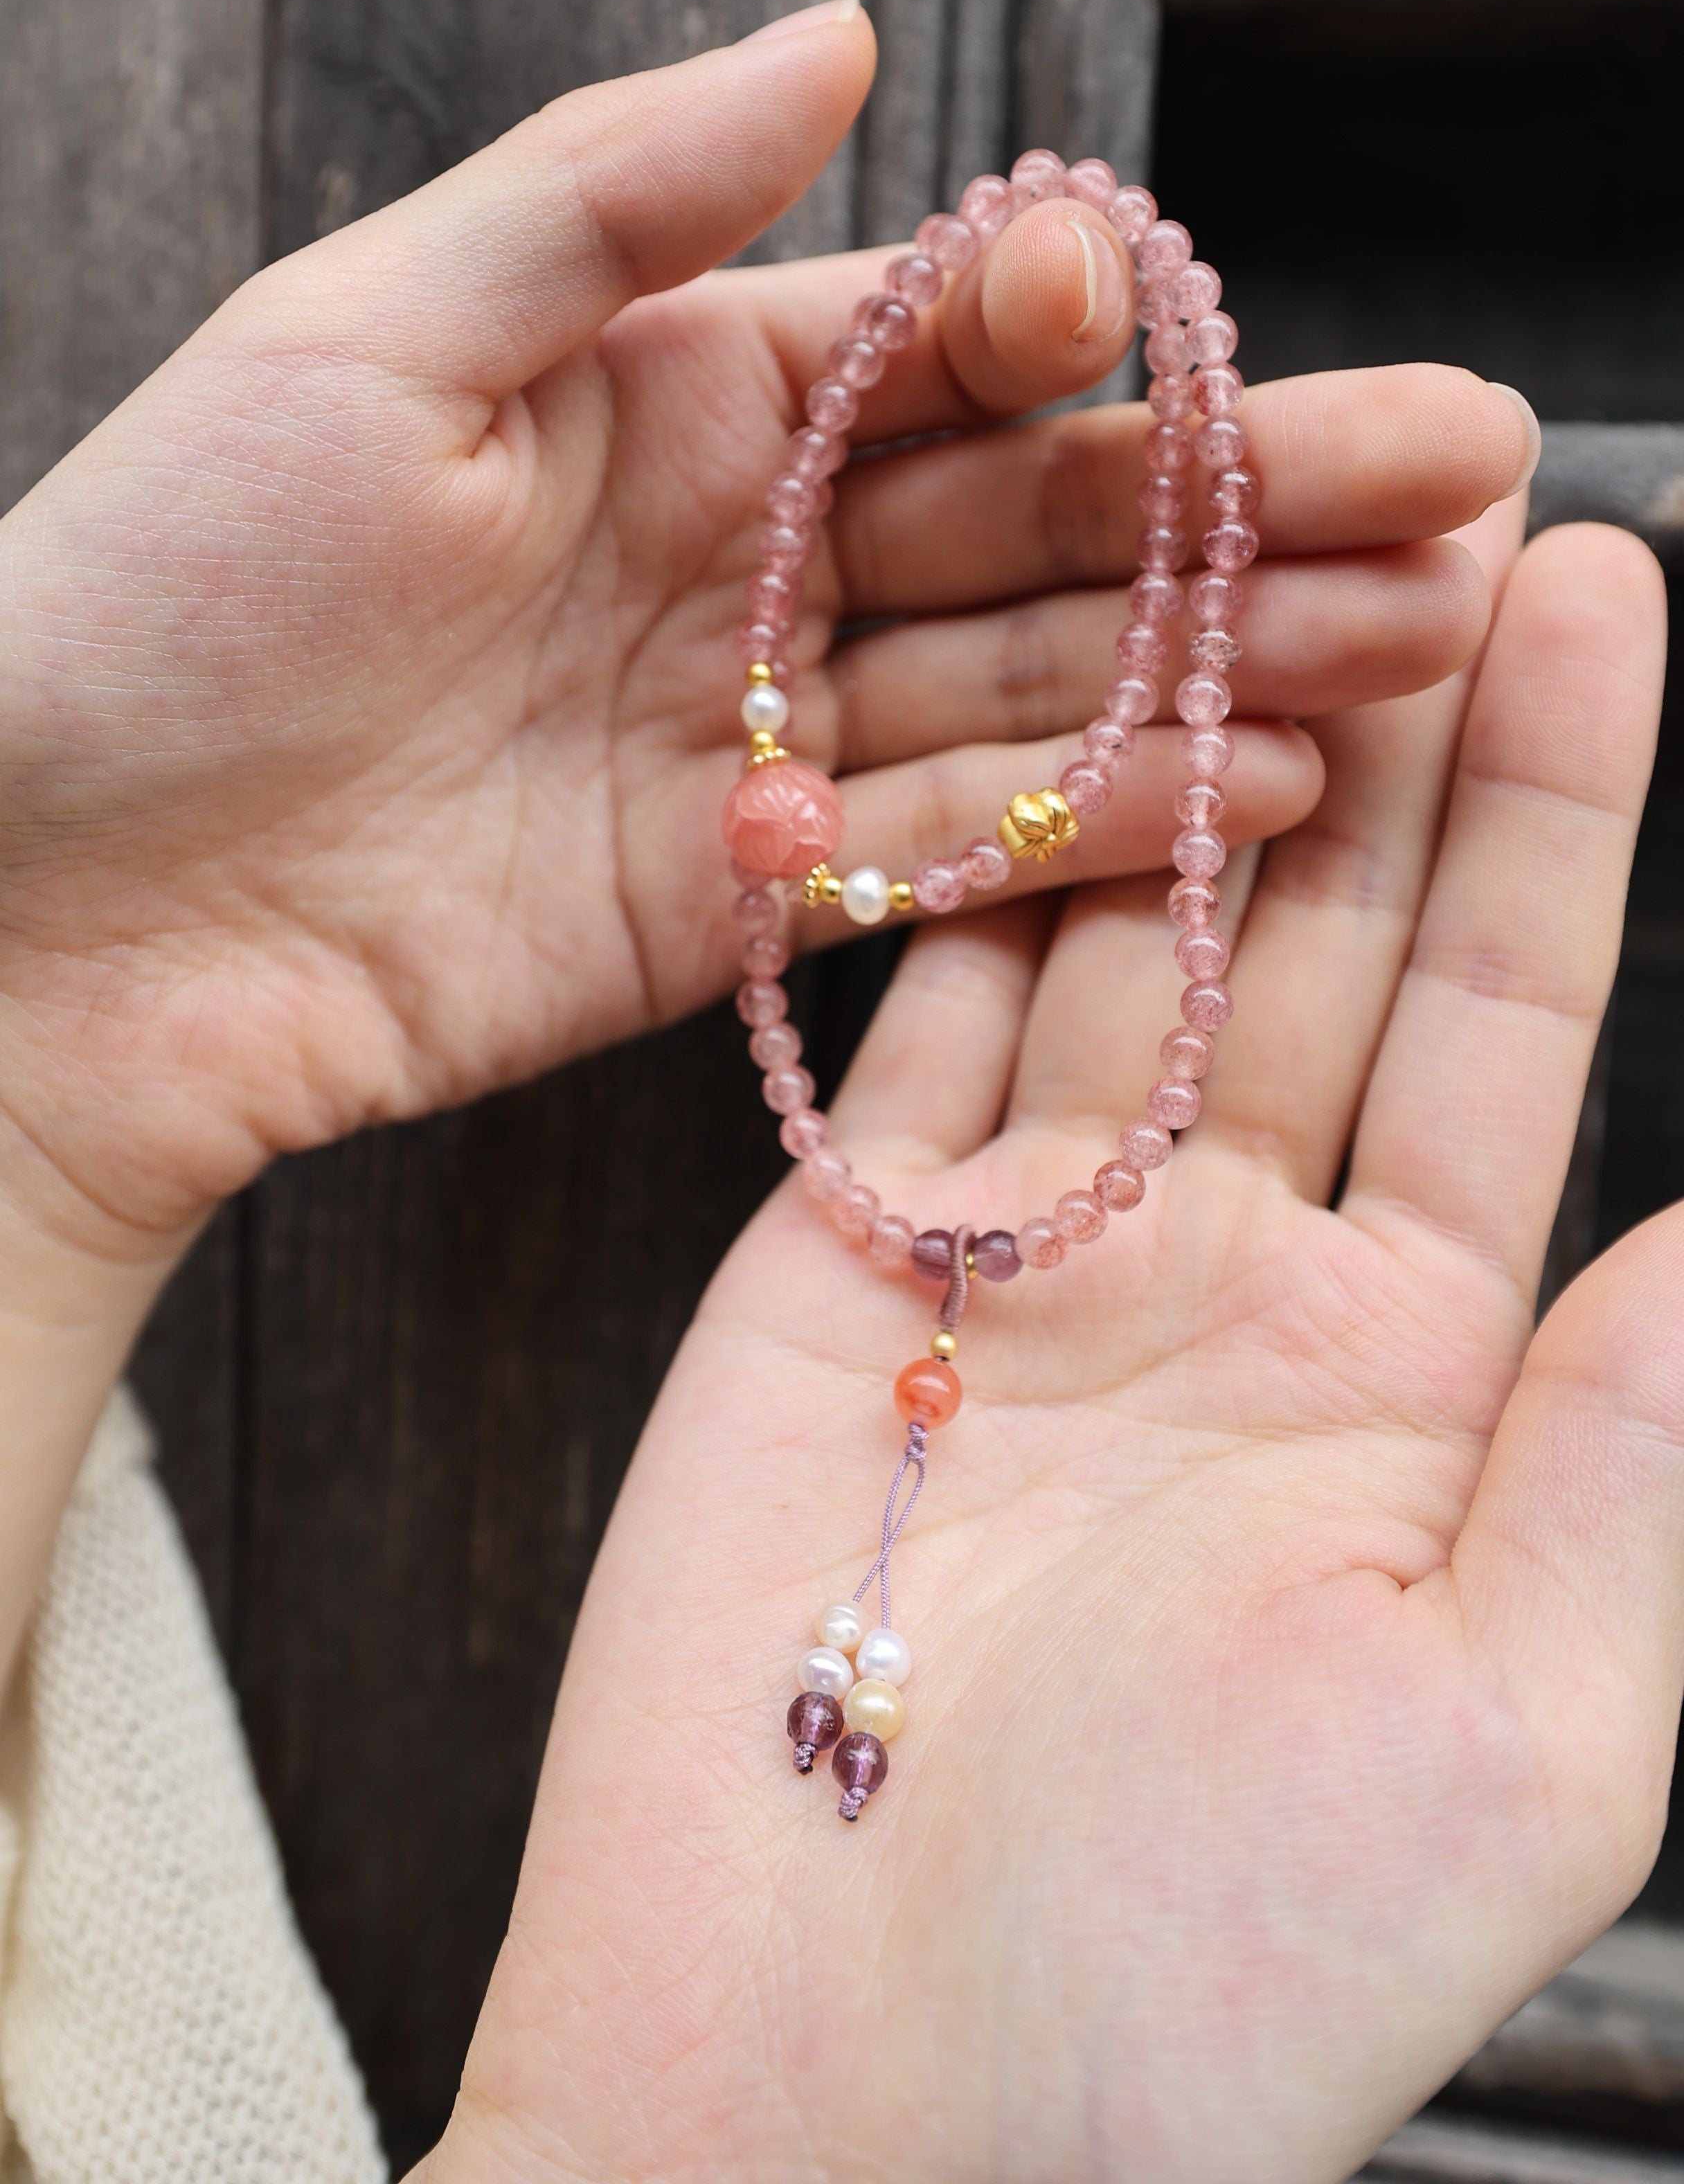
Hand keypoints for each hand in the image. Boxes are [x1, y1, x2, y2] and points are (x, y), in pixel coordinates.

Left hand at [0, 0, 1523, 1274]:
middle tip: (1458, 473)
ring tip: (1426, 635)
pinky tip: (1272, 785)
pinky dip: (1105, 824)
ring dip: (1229, 657)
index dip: (1072, 334)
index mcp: (660, 389)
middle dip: (1243, 494)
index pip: (932, 341)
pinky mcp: (738, 903)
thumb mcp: (361, 335)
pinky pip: (952, 853)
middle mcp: (736, 553)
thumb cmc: (161, 587)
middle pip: (1032, 516)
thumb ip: (613, 198)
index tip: (1174, 332)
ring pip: (1033, 685)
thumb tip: (836, 37)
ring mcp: (752, 732)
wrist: (43, 899)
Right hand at [421, 507, 1670, 2183]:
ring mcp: (1016, 1264)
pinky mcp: (831, 1266)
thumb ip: (1639, 1435)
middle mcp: (1218, 1290)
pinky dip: (963, 874)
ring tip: (1222, 543)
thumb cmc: (1196, 1975)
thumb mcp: (1517, 1715)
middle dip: (1371, 723)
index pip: (1504, 1035)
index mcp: (1406, 1384)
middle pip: (1310, 943)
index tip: (1597, 600)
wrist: (823, 2098)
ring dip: (1169, 752)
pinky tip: (1017, 724)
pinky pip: (911, 1027)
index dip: (1553, 816)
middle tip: (1412, 499)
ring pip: (1110, 947)